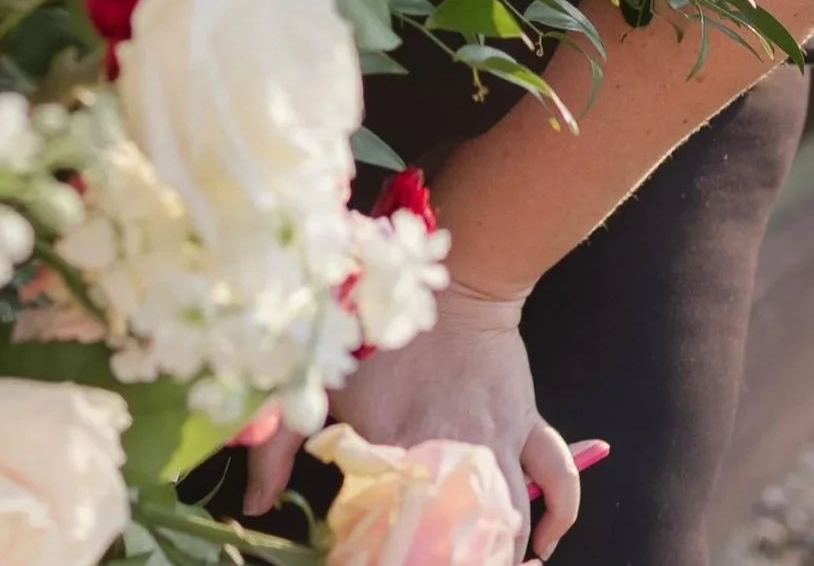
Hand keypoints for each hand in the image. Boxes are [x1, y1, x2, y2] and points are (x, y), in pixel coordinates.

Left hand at [241, 284, 579, 558]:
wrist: (451, 275)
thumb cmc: (376, 323)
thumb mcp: (318, 379)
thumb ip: (278, 442)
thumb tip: (256, 504)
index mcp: (392, 450)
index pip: (384, 529)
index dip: (376, 555)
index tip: (363, 561)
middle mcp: (449, 455)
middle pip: (456, 538)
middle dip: (448, 560)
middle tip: (429, 563)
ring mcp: (495, 442)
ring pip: (508, 520)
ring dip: (497, 551)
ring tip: (481, 564)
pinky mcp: (526, 425)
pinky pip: (558, 478)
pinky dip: (558, 514)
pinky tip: (540, 543)